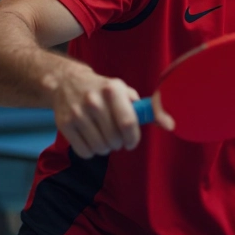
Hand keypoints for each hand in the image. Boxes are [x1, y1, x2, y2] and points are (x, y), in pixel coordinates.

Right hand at [50, 67, 174, 157]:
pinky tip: (91, 139)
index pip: (128, 122)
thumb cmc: (102, 90)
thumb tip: (170, 124)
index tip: (131, 142)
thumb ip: (146, 109)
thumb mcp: (124, 92)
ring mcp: (77, 113)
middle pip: (114, 138)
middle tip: (115, 136)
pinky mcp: (64, 125)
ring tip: (103, 136)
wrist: (66, 83)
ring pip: (100, 147)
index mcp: (112, 90)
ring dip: (105, 148)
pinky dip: (91, 151)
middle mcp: (94, 100)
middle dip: (118, 143)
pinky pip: (84, 152)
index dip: (133, 138)